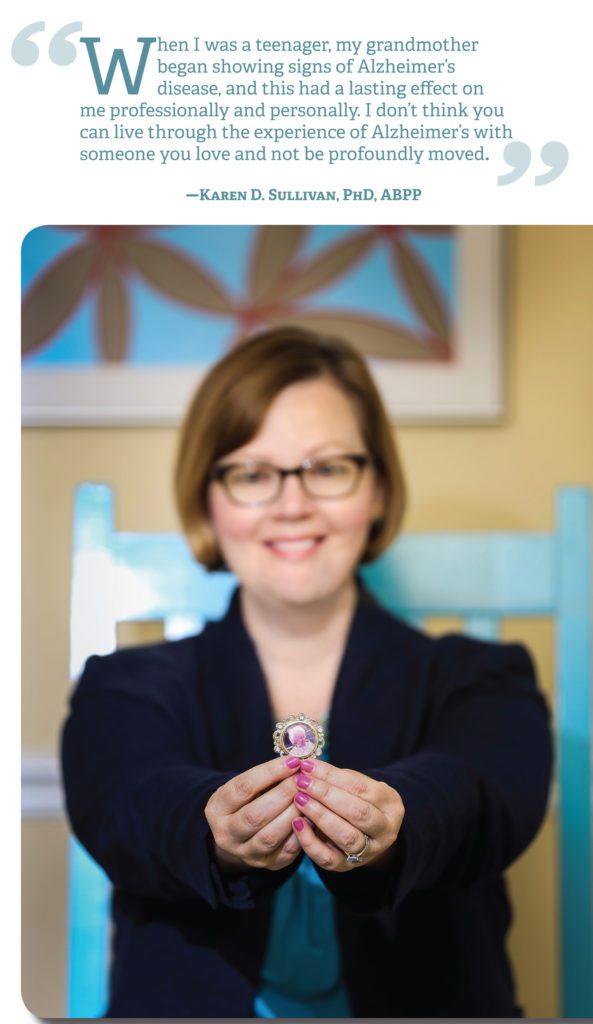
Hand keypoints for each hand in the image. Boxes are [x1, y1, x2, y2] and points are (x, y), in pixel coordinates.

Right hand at [205, 756, 302, 871]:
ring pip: (271, 836)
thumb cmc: (248, 800)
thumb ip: (266, 777)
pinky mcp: (268, 864)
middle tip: (302, 780)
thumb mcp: (246, 786)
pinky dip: (301, 833)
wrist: (242, 834)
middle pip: (255, 815)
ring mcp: (247, 853)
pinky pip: (287, 851)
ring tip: (308, 796)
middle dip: (283, 794)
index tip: (292, 761)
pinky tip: (311, 816)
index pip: (243, 788)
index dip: (270, 772)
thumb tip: (296, 762)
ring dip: (293, 813)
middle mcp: (227, 834)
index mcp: (217, 809)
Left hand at [289, 760, 403, 871]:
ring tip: (299, 799)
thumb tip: (307, 767)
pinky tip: (297, 823)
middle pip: (357, 812)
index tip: (308, 765)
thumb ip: (336, 778)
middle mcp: (385, 831)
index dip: (332, 776)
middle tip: (302, 782)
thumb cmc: (357, 800)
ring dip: (319, 815)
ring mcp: (368, 852)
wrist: (365, 832)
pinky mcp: (347, 867)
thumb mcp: (356, 786)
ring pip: (346, 836)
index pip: (361, 788)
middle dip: (326, 795)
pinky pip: (328, 859)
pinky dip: (310, 842)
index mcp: (391, 805)